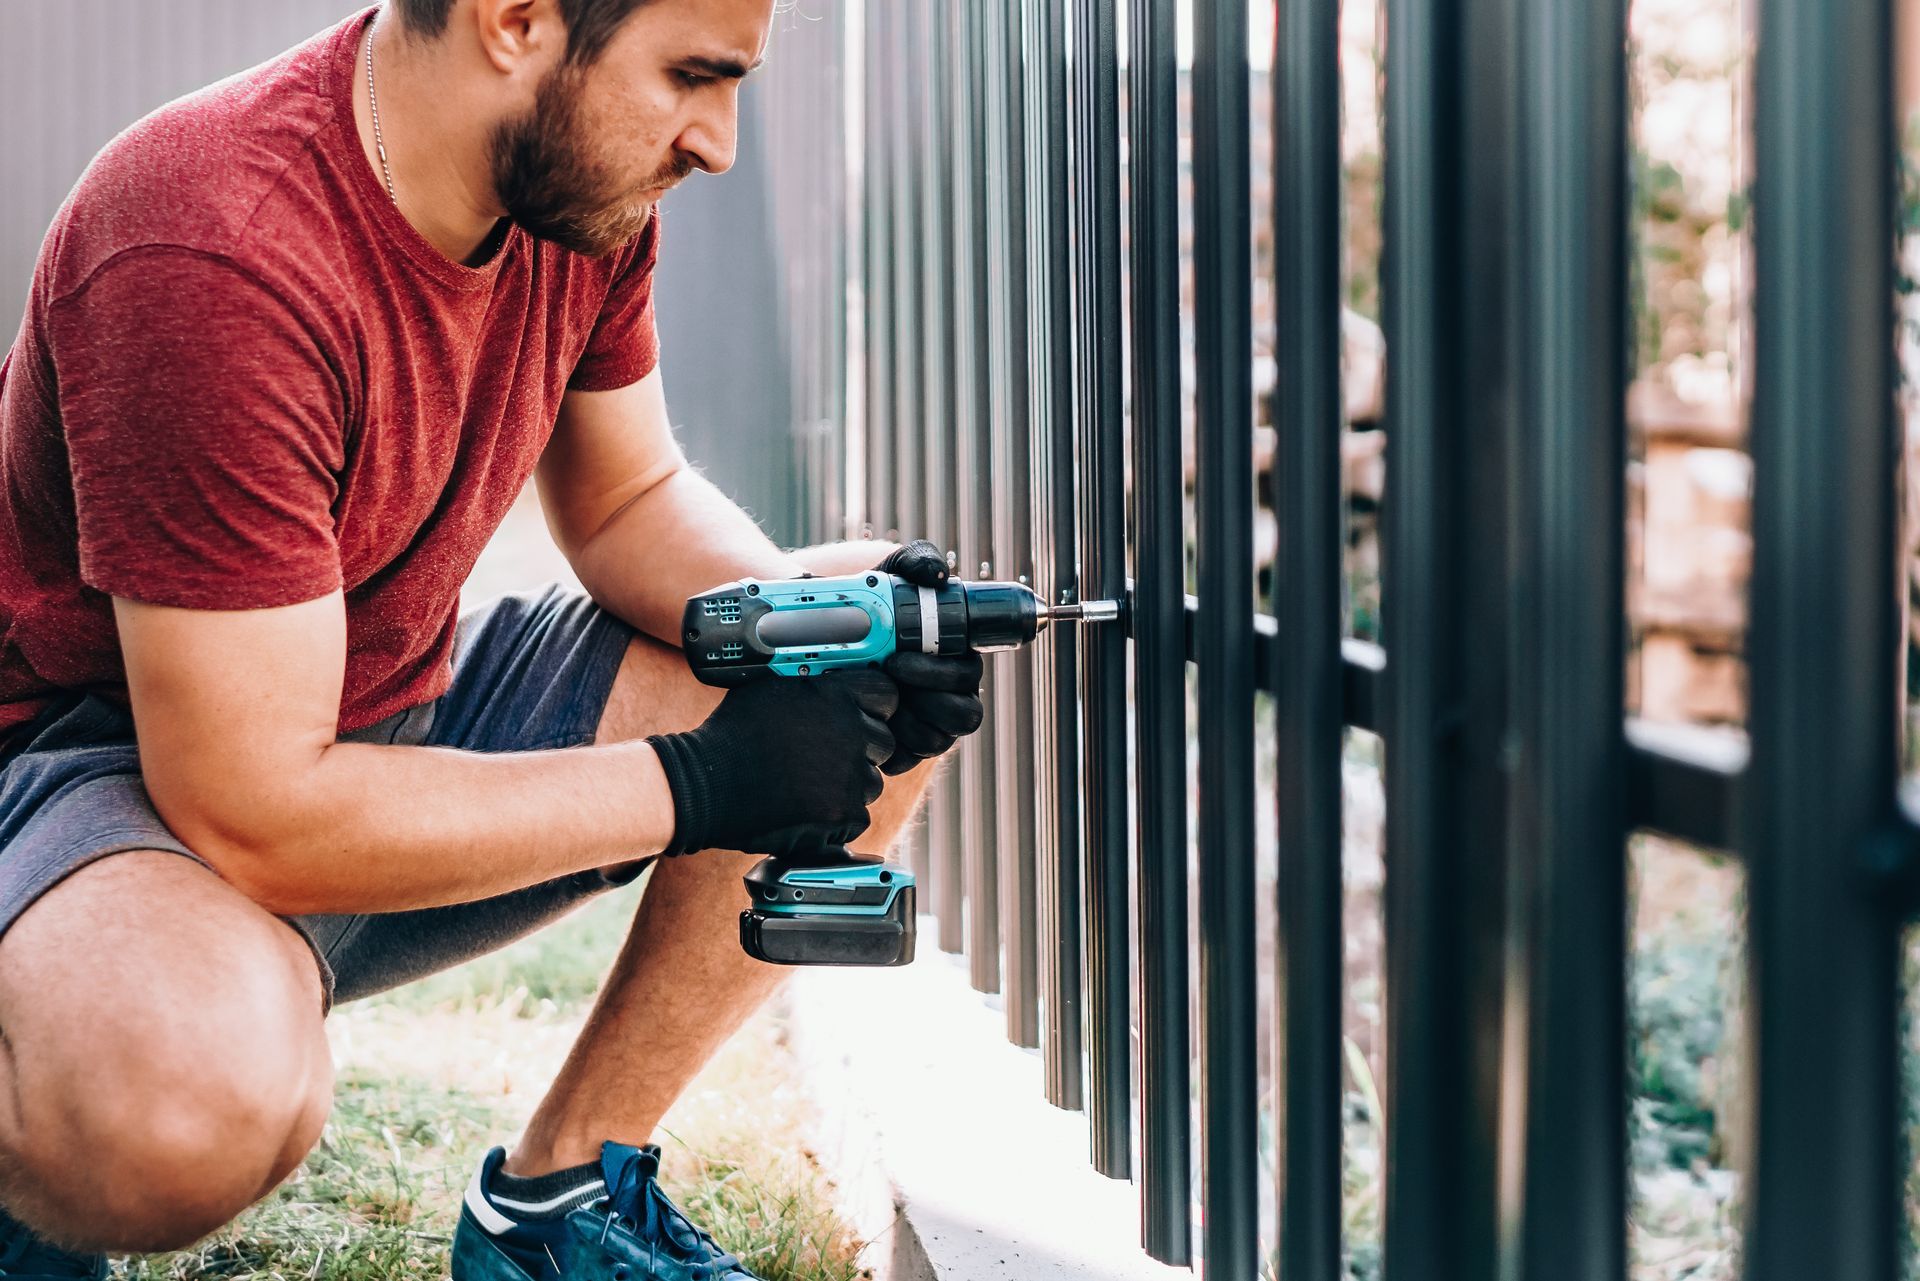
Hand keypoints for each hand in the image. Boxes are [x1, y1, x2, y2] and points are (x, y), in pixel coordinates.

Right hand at [647, 670, 897, 856]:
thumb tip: (834, 677)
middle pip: (883, 742)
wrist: (705, 785)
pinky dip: (835, 816)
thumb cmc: (732, 736)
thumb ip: (812, 685)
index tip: (858, 719)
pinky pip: (856, 815)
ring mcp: (849, 774)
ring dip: (848, 785)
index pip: (886, 695)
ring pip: (871, 782)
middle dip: (861, 751)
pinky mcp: (843, 813)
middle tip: (823, 758)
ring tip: (806, 784)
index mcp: (835, 693)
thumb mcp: (771, 688)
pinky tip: (803, 808)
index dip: (873, 709)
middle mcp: (850, 730)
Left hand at [875, 541, 986, 775]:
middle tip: (884, 673)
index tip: (900, 658)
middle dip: (924, 695)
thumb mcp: (890, 571)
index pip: (969, 676)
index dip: (942, 673)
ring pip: (936, 740)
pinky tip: (862, 723)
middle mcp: (945, 695)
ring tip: (870, 699)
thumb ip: (917, 560)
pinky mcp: (901, 749)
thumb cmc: (864, 601)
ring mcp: (924, 724)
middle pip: (962, 715)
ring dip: (905, 721)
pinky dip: (886, 746)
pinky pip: (905, 760)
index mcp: (953, 660)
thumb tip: (939, 575)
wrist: (817, 631)